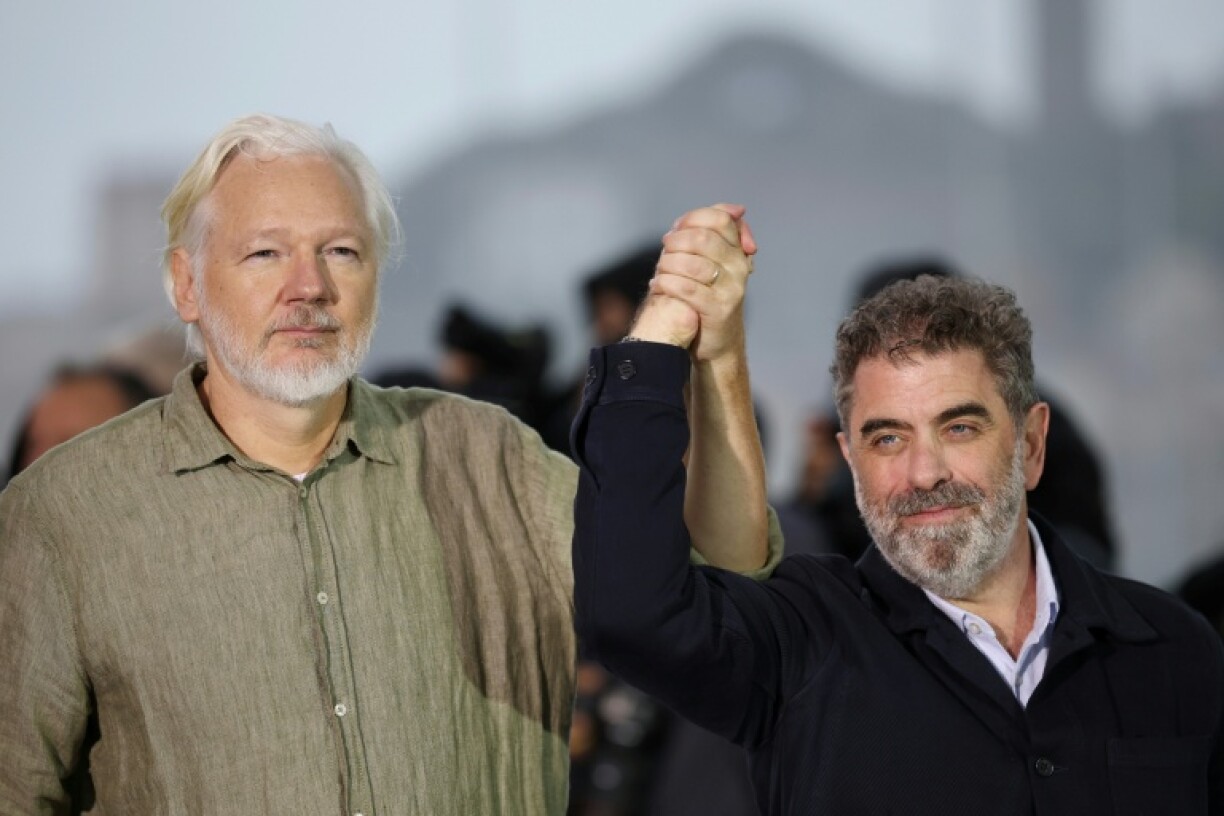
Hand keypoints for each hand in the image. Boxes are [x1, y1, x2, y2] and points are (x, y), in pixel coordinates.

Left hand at [627, 203, 755, 360]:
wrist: (717, 340)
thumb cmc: (710, 297)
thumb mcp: (716, 262)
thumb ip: (718, 233)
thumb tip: (733, 209)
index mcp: (739, 251)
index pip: (720, 219)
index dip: (693, 219)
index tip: (676, 230)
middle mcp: (740, 267)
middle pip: (703, 239)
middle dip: (676, 242)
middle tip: (665, 249)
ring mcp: (731, 289)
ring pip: (692, 263)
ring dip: (668, 263)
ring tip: (659, 269)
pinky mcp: (718, 309)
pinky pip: (687, 288)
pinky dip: (667, 283)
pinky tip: (657, 284)